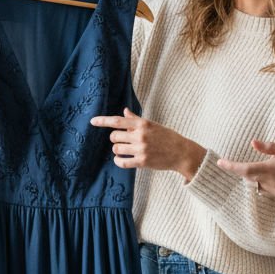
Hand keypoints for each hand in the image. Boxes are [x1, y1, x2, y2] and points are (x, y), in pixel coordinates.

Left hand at [90, 109, 206, 181]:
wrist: (181, 153)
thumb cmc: (167, 137)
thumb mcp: (152, 125)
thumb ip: (136, 120)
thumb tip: (124, 111)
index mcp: (142, 124)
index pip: (118, 121)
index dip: (103, 121)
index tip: (92, 121)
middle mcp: (140, 135)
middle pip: (114, 136)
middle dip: (115, 139)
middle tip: (123, 141)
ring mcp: (141, 149)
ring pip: (116, 149)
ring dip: (117, 150)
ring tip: (124, 151)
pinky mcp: (142, 161)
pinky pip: (121, 162)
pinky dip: (118, 161)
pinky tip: (121, 159)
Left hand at [217, 140, 274, 209]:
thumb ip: (270, 148)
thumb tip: (253, 143)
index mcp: (273, 168)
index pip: (246, 169)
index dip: (231, 166)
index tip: (220, 162)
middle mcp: (272, 182)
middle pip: (247, 177)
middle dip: (244, 170)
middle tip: (247, 161)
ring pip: (254, 185)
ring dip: (254, 176)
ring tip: (269, 167)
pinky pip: (263, 189)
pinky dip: (262, 182)